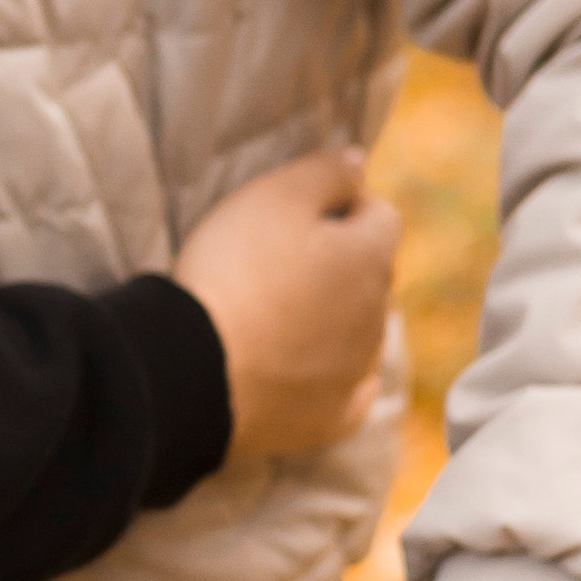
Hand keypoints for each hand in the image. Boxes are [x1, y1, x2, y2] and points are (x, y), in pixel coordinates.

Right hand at [173, 149, 397, 462]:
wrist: (200, 368)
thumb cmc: (237, 269)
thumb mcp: (275, 196)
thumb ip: (327, 172)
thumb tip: (360, 162)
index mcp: (372, 258)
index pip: (380, 213)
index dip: (340, 202)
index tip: (293, 210)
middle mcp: (378, 317)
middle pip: (370, 273)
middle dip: (338, 259)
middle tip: (274, 256)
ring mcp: (357, 372)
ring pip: (359, 329)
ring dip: (332, 314)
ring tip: (271, 308)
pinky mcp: (333, 418)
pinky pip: (347, 389)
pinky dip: (329, 373)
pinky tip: (300, 365)